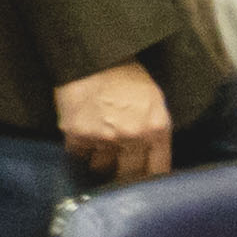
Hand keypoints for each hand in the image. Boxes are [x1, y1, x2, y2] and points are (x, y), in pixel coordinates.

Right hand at [50, 61, 173, 183]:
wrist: (91, 54)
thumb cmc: (124, 73)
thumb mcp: (152, 99)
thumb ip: (155, 130)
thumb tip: (151, 159)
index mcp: (156, 128)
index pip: (158, 170)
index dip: (150, 178)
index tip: (144, 183)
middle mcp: (133, 137)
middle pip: (129, 175)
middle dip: (124, 175)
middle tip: (119, 173)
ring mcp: (105, 137)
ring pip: (102, 167)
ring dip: (100, 162)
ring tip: (98, 150)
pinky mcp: (79, 134)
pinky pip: (78, 155)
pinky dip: (80, 150)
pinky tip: (82, 139)